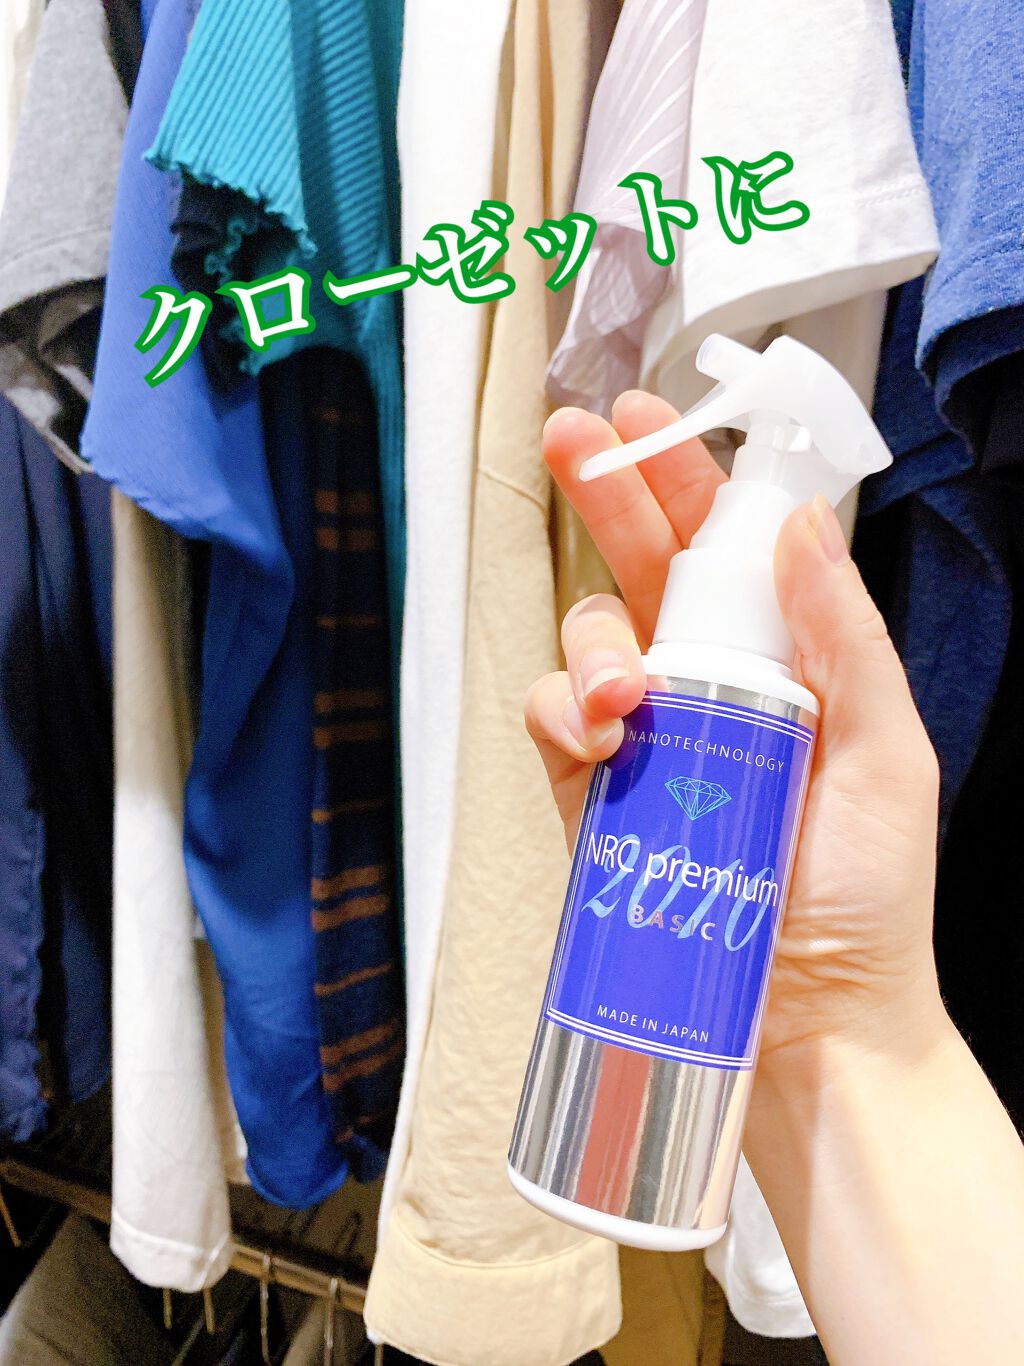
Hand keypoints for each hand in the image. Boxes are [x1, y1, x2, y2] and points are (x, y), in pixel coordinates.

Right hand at [525, 392, 946, 1071]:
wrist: (813, 1022)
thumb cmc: (869, 899)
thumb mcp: (887, 755)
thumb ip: (844, 637)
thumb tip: (797, 524)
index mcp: (781, 664)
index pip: (726, 553)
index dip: (686, 480)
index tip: (647, 419)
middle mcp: (705, 688)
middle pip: (640, 569)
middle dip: (605, 496)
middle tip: (574, 439)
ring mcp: (643, 739)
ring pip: (586, 639)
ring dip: (592, 641)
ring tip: (627, 697)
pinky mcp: (593, 795)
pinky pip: (552, 720)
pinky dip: (562, 712)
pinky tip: (598, 737)